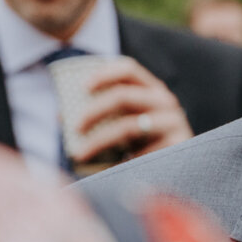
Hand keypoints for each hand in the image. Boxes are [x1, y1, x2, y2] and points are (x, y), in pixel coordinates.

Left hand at [65, 58, 193, 165]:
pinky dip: (117, 161)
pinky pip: (138, 153)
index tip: (82, 88)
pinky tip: (106, 171)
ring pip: (128, 126)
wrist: (180, 172)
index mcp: (152, 89)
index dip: (103, 74)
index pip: (128, 69)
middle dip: (93, 111)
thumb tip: (61, 115)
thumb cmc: (144, 145)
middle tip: (75, 127)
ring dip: (98, 141)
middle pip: (123, 96)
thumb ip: (100, 116)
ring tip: (79, 154)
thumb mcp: (123, 125)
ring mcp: (173, 123)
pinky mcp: (176, 146)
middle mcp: (165, 101)